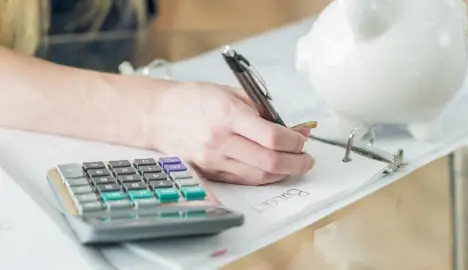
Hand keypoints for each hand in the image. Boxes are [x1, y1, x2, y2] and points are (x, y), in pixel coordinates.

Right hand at [151, 82, 314, 185]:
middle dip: (296, 162)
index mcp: (227, 114)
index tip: (302, 138)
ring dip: (283, 172)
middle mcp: (220, 140)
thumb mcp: (230, 93)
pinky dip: (264, 176)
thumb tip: (292, 129)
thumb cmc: (195, 100)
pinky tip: (273, 169)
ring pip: (259, 176)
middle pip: (269, 162)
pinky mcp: (210, 173)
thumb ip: (262, 111)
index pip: (271, 136)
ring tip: (294, 164)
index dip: (294, 141)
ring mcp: (213, 160)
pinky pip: (244, 179)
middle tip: (307, 158)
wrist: (160, 117)